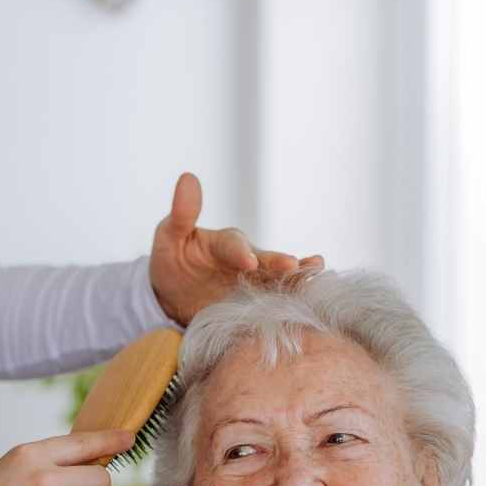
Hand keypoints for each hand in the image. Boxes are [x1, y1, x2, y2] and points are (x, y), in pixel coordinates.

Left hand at [149, 172, 324, 325]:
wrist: (174, 297)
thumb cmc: (173, 261)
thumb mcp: (169, 237)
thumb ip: (182, 214)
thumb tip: (187, 178)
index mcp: (225, 243)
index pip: (234, 245)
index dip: (241, 253)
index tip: (248, 262)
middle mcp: (247, 261)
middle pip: (266, 262)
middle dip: (279, 264)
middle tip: (293, 266)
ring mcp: (254, 284)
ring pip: (279, 281)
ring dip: (297, 279)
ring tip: (315, 275)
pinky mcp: (256, 307)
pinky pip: (275, 304)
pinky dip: (290, 304)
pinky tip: (306, 304)